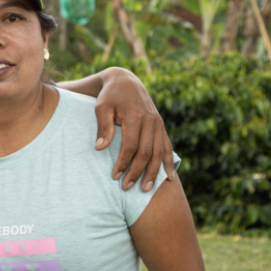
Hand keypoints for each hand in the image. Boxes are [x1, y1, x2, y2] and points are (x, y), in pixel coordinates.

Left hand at [94, 68, 173, 190]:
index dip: (123, 163)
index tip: (115, 176)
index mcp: (135, 116)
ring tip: (146, 189)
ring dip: (153, 172)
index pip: (130, 146)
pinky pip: (168, 147)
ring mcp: (158, 124)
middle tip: (126, 187)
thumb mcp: (101, 107)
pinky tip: (170, 177)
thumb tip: (100, 149)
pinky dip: (169, 162)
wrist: (125, 81)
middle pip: (147, 153)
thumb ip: (103, 127)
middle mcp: (151, 120)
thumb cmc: (109, 96)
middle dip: (137, 172)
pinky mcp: (161, 126)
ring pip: (159, 153)